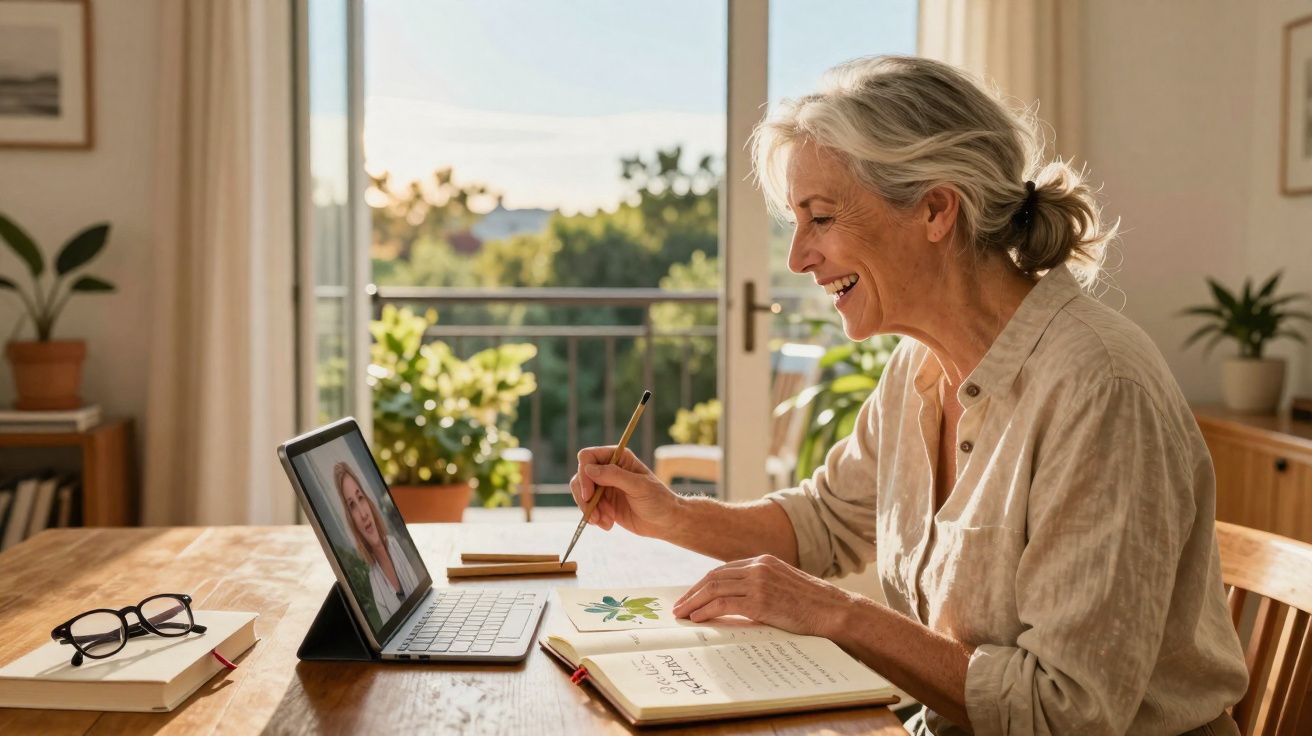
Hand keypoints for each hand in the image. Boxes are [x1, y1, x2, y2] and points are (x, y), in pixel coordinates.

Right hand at [568, 446, 682, 538]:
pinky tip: (608, 524)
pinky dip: (594, 518)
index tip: (589, 495)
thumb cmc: (658, 500)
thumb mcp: (639, 486)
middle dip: (585, 498)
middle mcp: (608, 469)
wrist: (666, 522)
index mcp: (618, 458)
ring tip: (605, 521)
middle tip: (595, 516)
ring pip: (581, 494)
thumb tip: (588, 469)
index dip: (584, 474)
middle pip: (580, 477)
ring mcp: (604, 487)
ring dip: (589, 510)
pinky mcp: (603, 503)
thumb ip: (614, 476)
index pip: (588, 457)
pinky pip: (588, 508)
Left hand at [672, 554, 857, 637]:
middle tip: (679, 606)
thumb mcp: (783, 586)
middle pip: (714, 577)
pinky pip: (724, 603)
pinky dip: (706, 610)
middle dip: (693, 592)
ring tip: (682, 614)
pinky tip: (698, 618)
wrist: (833, 611)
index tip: (691, 596)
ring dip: (694, 602)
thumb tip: (736, 600)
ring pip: (714, 588)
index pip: (723, 570)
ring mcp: (759, 582)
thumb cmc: (811, 604)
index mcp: (763, 560)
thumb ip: (761, 586)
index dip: (703, 583)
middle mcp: (758, 567)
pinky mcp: (760, 601)